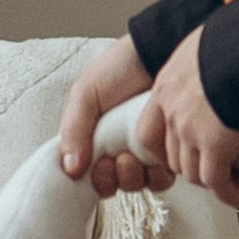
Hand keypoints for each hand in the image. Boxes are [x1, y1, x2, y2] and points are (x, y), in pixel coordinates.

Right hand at [57, 32, 167, 197]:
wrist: (157, 53)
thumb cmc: (119, 69)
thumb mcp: (86, 94)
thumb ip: (74, 129)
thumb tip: (69, 168)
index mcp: (94, 140)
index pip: (90, 176)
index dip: (95, 179)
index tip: (97, 165)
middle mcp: (118, 149)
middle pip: (115, 185)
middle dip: (114, 179)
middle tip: (117, 159)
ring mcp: (145, 153)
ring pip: (139, 184)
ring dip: (134, 177)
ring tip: (132, 156)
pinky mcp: (169, 152)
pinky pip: (163, 178)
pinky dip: (157, 173)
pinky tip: (154, 155)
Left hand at [151, 25, 238, 205]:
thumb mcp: (208, 45)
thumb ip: (203, 62)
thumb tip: (219, 64)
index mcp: (167, 86)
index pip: (150, 130)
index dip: (164, 148)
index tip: (181, 152)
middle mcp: (172, 110)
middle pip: (171, 154)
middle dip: (193, 167)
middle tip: (215, 168)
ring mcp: (191, 130)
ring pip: (192, 171)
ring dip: (211, 182)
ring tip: (230, 182)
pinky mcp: (215, 146)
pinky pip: (215, 180)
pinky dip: (225, 192)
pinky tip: (235, 194)